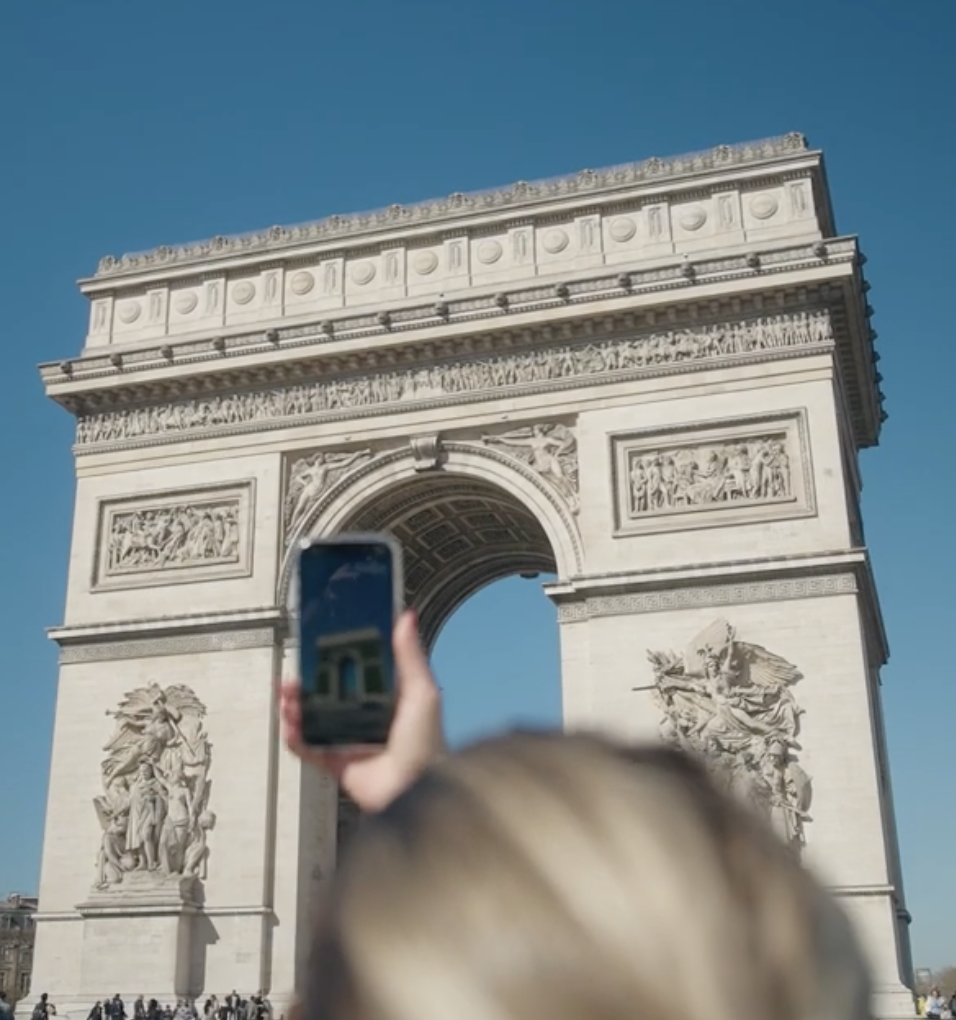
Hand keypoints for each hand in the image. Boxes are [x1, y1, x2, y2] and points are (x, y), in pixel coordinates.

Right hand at [278, 609, 444, 811]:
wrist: (414, 793)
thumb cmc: (427, 745)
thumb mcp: (423, 693)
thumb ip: (411, 657)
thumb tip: (407, 617)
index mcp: (390, 698)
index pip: (360, 671)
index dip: (339, 658)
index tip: (321, 644)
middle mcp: (370, 717)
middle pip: (331, 693)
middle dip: (309, 682)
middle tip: (295, 672)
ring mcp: (352, 741)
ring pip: (315, 718)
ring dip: (297, 706)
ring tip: (287, 696)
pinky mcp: (338, 764)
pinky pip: (310, 749)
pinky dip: (295, 738)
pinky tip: (289, 725)